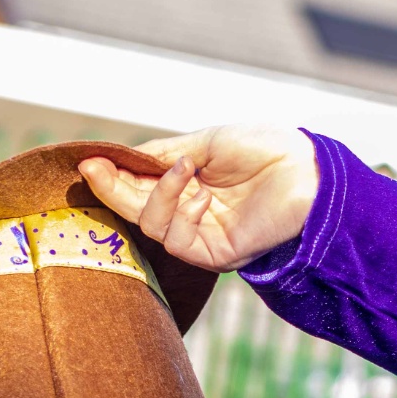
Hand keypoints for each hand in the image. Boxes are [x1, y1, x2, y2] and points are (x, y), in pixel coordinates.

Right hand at [77, 125, 317, 271]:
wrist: (308, 169)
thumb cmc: (266, 150)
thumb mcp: (206, 143)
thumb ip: (163, 154)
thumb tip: (117, 159)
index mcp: (189, 185)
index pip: (139, 187)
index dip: (112, 177)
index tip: (88, 162)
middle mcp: (192, 213)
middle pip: (138, 210)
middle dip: (113, 190)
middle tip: (94, 170)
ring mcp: (204, 235)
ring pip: (152, 228)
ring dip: (157, 197)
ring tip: (183, 169)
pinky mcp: (218, 255)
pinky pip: (178, 242)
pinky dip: (181, 215)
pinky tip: (202, 194)